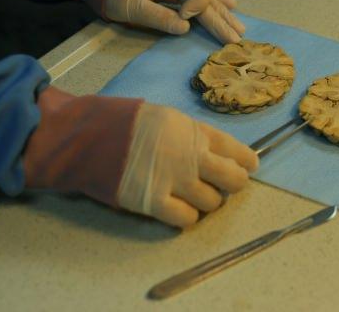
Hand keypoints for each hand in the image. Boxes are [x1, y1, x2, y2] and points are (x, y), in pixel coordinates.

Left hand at [104, 0, 245, 43]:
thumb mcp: (131, 7)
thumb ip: (158, 17)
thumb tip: (185, 28)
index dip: (198, 3)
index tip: (185, 18)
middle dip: (220, 18)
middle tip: (234, 38)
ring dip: (222, 14)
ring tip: (239, 29)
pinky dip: (215, 4)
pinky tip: (232, 6)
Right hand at [117, 103, 258, 226]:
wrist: (89, 136)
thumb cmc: (126, 123)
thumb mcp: (167, 119)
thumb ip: (193, 136)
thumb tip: (217, 154)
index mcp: (194, 131)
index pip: (236, 150)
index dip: (246, 161)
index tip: (249, 166)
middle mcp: (191, 156)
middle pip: (233, 179)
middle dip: (233, 183)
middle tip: (224, 185)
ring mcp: (174, 180)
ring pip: (212, 203)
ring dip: (207, 201)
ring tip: (194, 195)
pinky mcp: (154, 202)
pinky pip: (187, 218)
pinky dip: (187, 216)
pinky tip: (178, 207)